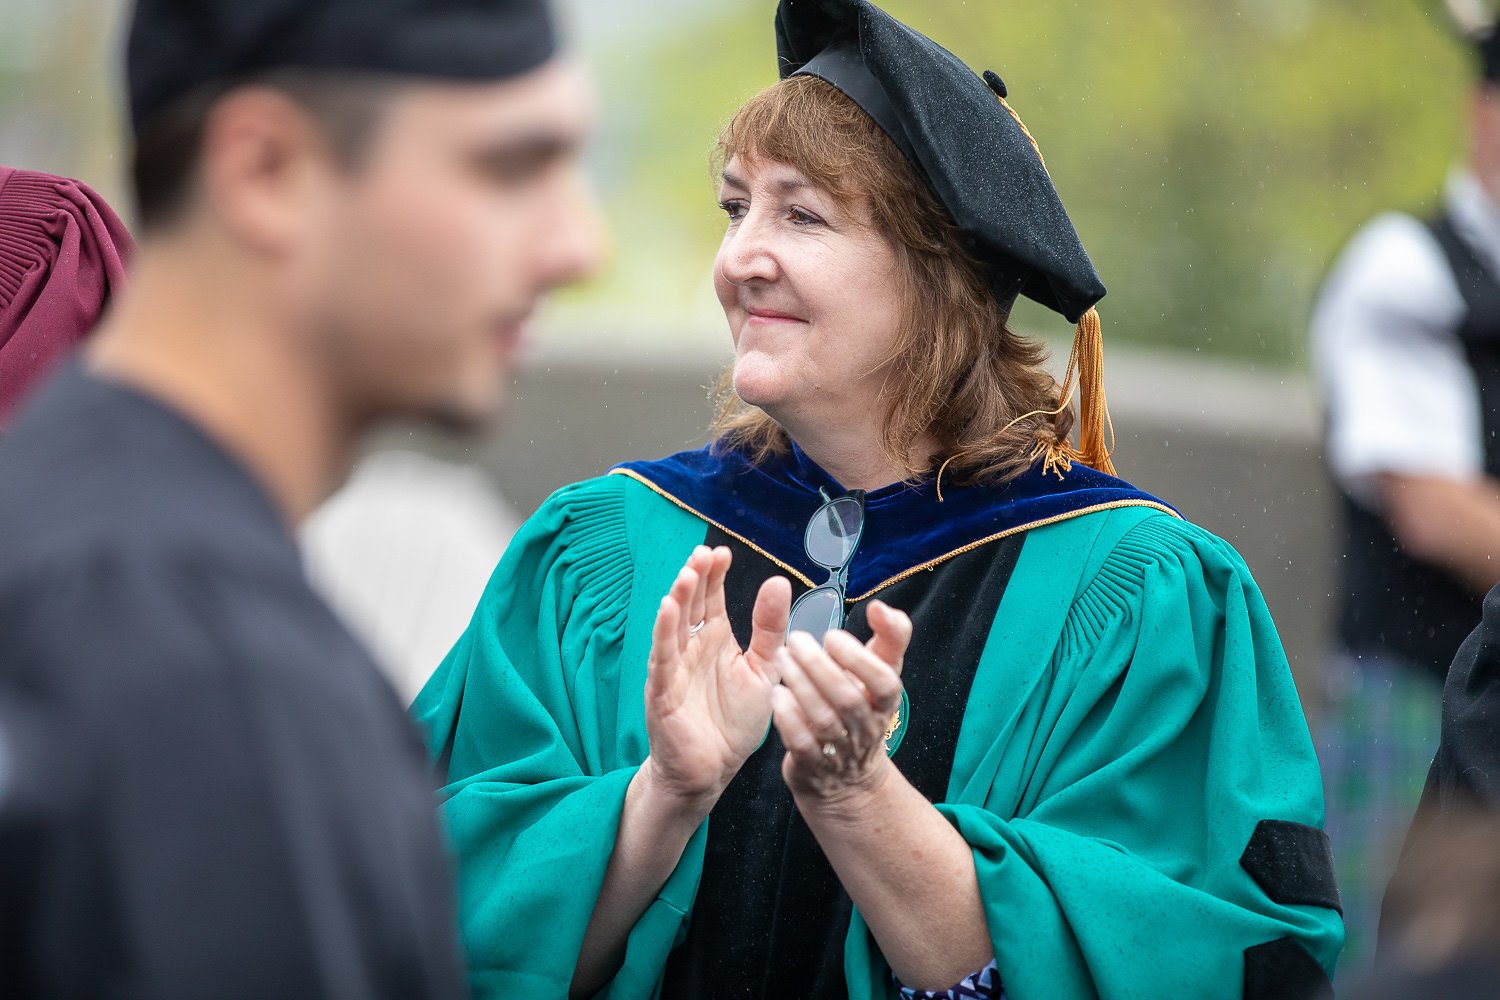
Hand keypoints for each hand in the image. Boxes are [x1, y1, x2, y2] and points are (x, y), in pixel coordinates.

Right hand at [642, 546, 790, 813]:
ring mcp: (674, 668)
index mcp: (715, 641)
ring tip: (689, 574)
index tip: (722, 552)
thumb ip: (770, 629)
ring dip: (679, 599)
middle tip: (704, 554)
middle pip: (690, 605)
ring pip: (673, 626)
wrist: (713, 770)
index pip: (711, 599)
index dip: (714, 575)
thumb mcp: (763, 669)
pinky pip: (662, 658)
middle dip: (696, 579)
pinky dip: (664, 633)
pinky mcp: (663, 691)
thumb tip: (779, 583)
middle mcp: (691, 648)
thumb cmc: (734, 721)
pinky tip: (667, 609)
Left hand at [772, 599, 911, 805]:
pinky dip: (788, 718)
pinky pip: (802, 744)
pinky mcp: (812, 765)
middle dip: (820, 667)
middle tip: (795, 639)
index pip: (886, 685)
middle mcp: (865, 728)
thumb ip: (889, 637)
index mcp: (884, 703)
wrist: (845, 779)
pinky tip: (776, 694)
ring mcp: (839, 750)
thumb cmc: (860, 710)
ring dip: (801, 686)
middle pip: (848, 700)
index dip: (860, 660)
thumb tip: (880, 608)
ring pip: (824, 720)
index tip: (832, 636)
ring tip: (782, 658)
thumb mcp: (881, 674)